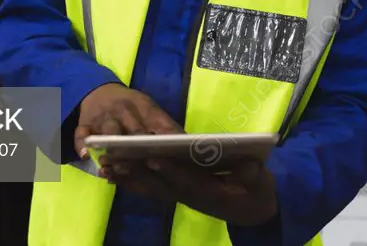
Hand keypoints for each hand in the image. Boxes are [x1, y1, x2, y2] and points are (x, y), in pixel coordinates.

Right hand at [74, 83, 181, 159]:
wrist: (99, 89)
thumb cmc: (130, 106)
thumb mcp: (149, 108)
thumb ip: (165, 125)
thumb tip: (189, 143)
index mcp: (143, 106)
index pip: (157, 121)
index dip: (165, 137)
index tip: (172, 152)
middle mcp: (123, 110)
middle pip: (133, 129)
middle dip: (141, 145)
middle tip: (150, 163)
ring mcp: (103, 117)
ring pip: (109, 132)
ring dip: (114, 147)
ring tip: (120, 164)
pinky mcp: (85, 124)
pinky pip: (81, 134)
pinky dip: (83, 145)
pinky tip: (87, 156)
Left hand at [100, 156, 277, 226]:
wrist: (253, 210)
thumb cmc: (257, 192)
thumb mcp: (261, 182)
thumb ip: (254, 175)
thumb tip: (249, 167)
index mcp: (211, 191)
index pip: (188, 180)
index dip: (171, 169)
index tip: (153, 156)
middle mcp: (191, 196)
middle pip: (161, 184)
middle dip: (138, 171)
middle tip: (115, 159)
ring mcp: (182, 197)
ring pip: (151, 187)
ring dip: (128, 177)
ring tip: (105, 166)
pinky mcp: (177, 194)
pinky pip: (151, 189)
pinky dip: (132, 182)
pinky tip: (115, 175)